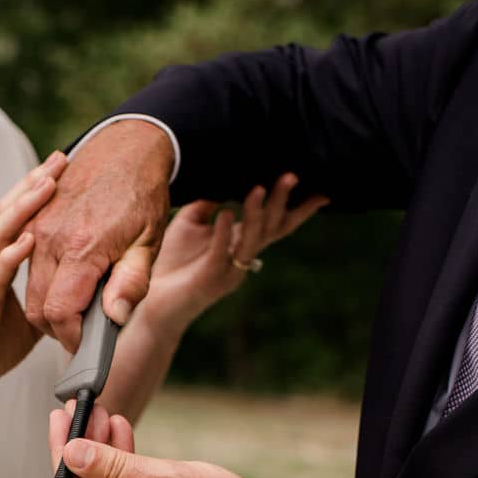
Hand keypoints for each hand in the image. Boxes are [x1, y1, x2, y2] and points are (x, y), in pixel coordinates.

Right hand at [0, 152, 66, 417]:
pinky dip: (10, 255)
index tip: (63, 169)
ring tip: (47, 185)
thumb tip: (84, 294)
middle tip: (60, 159)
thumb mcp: (29, 323)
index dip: (37, 193)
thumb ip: (49, 302)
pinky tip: (28, 239)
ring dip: (24, 209)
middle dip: (33, 185)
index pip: (18, 220)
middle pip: (7, 215)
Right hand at [24, 121, 174, 350]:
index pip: (60, 313)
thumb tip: (114, 319)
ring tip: (75, 312)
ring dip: (48, 309)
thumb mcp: (149, 244)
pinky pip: (24, 264)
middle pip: (39, 307)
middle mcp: (50, 238)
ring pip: (28, 289)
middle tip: (83, 333)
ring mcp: (37, 228)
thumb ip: (131, 283)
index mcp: (81, 249)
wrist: (128, 146)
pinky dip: (42, 285)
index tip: (87, 346)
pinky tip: (64, 284)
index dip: (72, 338)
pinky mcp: (33, 220)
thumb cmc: (142, 196)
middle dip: (59, 329)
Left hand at [142, 175, 329, 331]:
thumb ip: (209, 201)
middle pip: (271, 229)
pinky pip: (219, 253)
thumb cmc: (173, 260)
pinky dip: (222, 233)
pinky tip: (225, 212)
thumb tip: (221, 174)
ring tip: (258, 188)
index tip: (322, 191)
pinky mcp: (209, 279)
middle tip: (291, 176)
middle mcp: (242, 258)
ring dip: (255, 214)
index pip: (278, 224)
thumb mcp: (191, 222)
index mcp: (242, 244)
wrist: (154, 302)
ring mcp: (228, 271)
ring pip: (251, 241)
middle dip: (281, 203)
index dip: (300, 210)